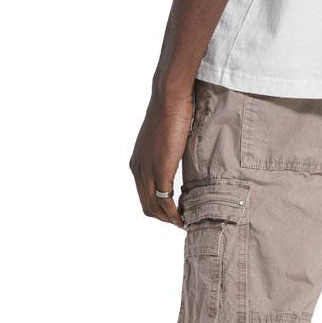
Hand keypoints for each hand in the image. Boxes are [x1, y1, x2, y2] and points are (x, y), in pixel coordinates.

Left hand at [129, 95, 192, 226]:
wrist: (169, 99)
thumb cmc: (170, 113)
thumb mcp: (164, 139)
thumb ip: (165, 154)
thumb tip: (177, 159)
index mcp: (137, 163)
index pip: (143, 196)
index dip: (157, 210)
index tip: (173, 215)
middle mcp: (138, 169)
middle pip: (147, 206)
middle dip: (163, 218)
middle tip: (180, 223)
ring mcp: (148, 170)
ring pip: (154, 207)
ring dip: (169, 219)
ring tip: (183, 223)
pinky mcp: (160, 170)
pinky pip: (164, 200)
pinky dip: (173, 213)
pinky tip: (183, 218)